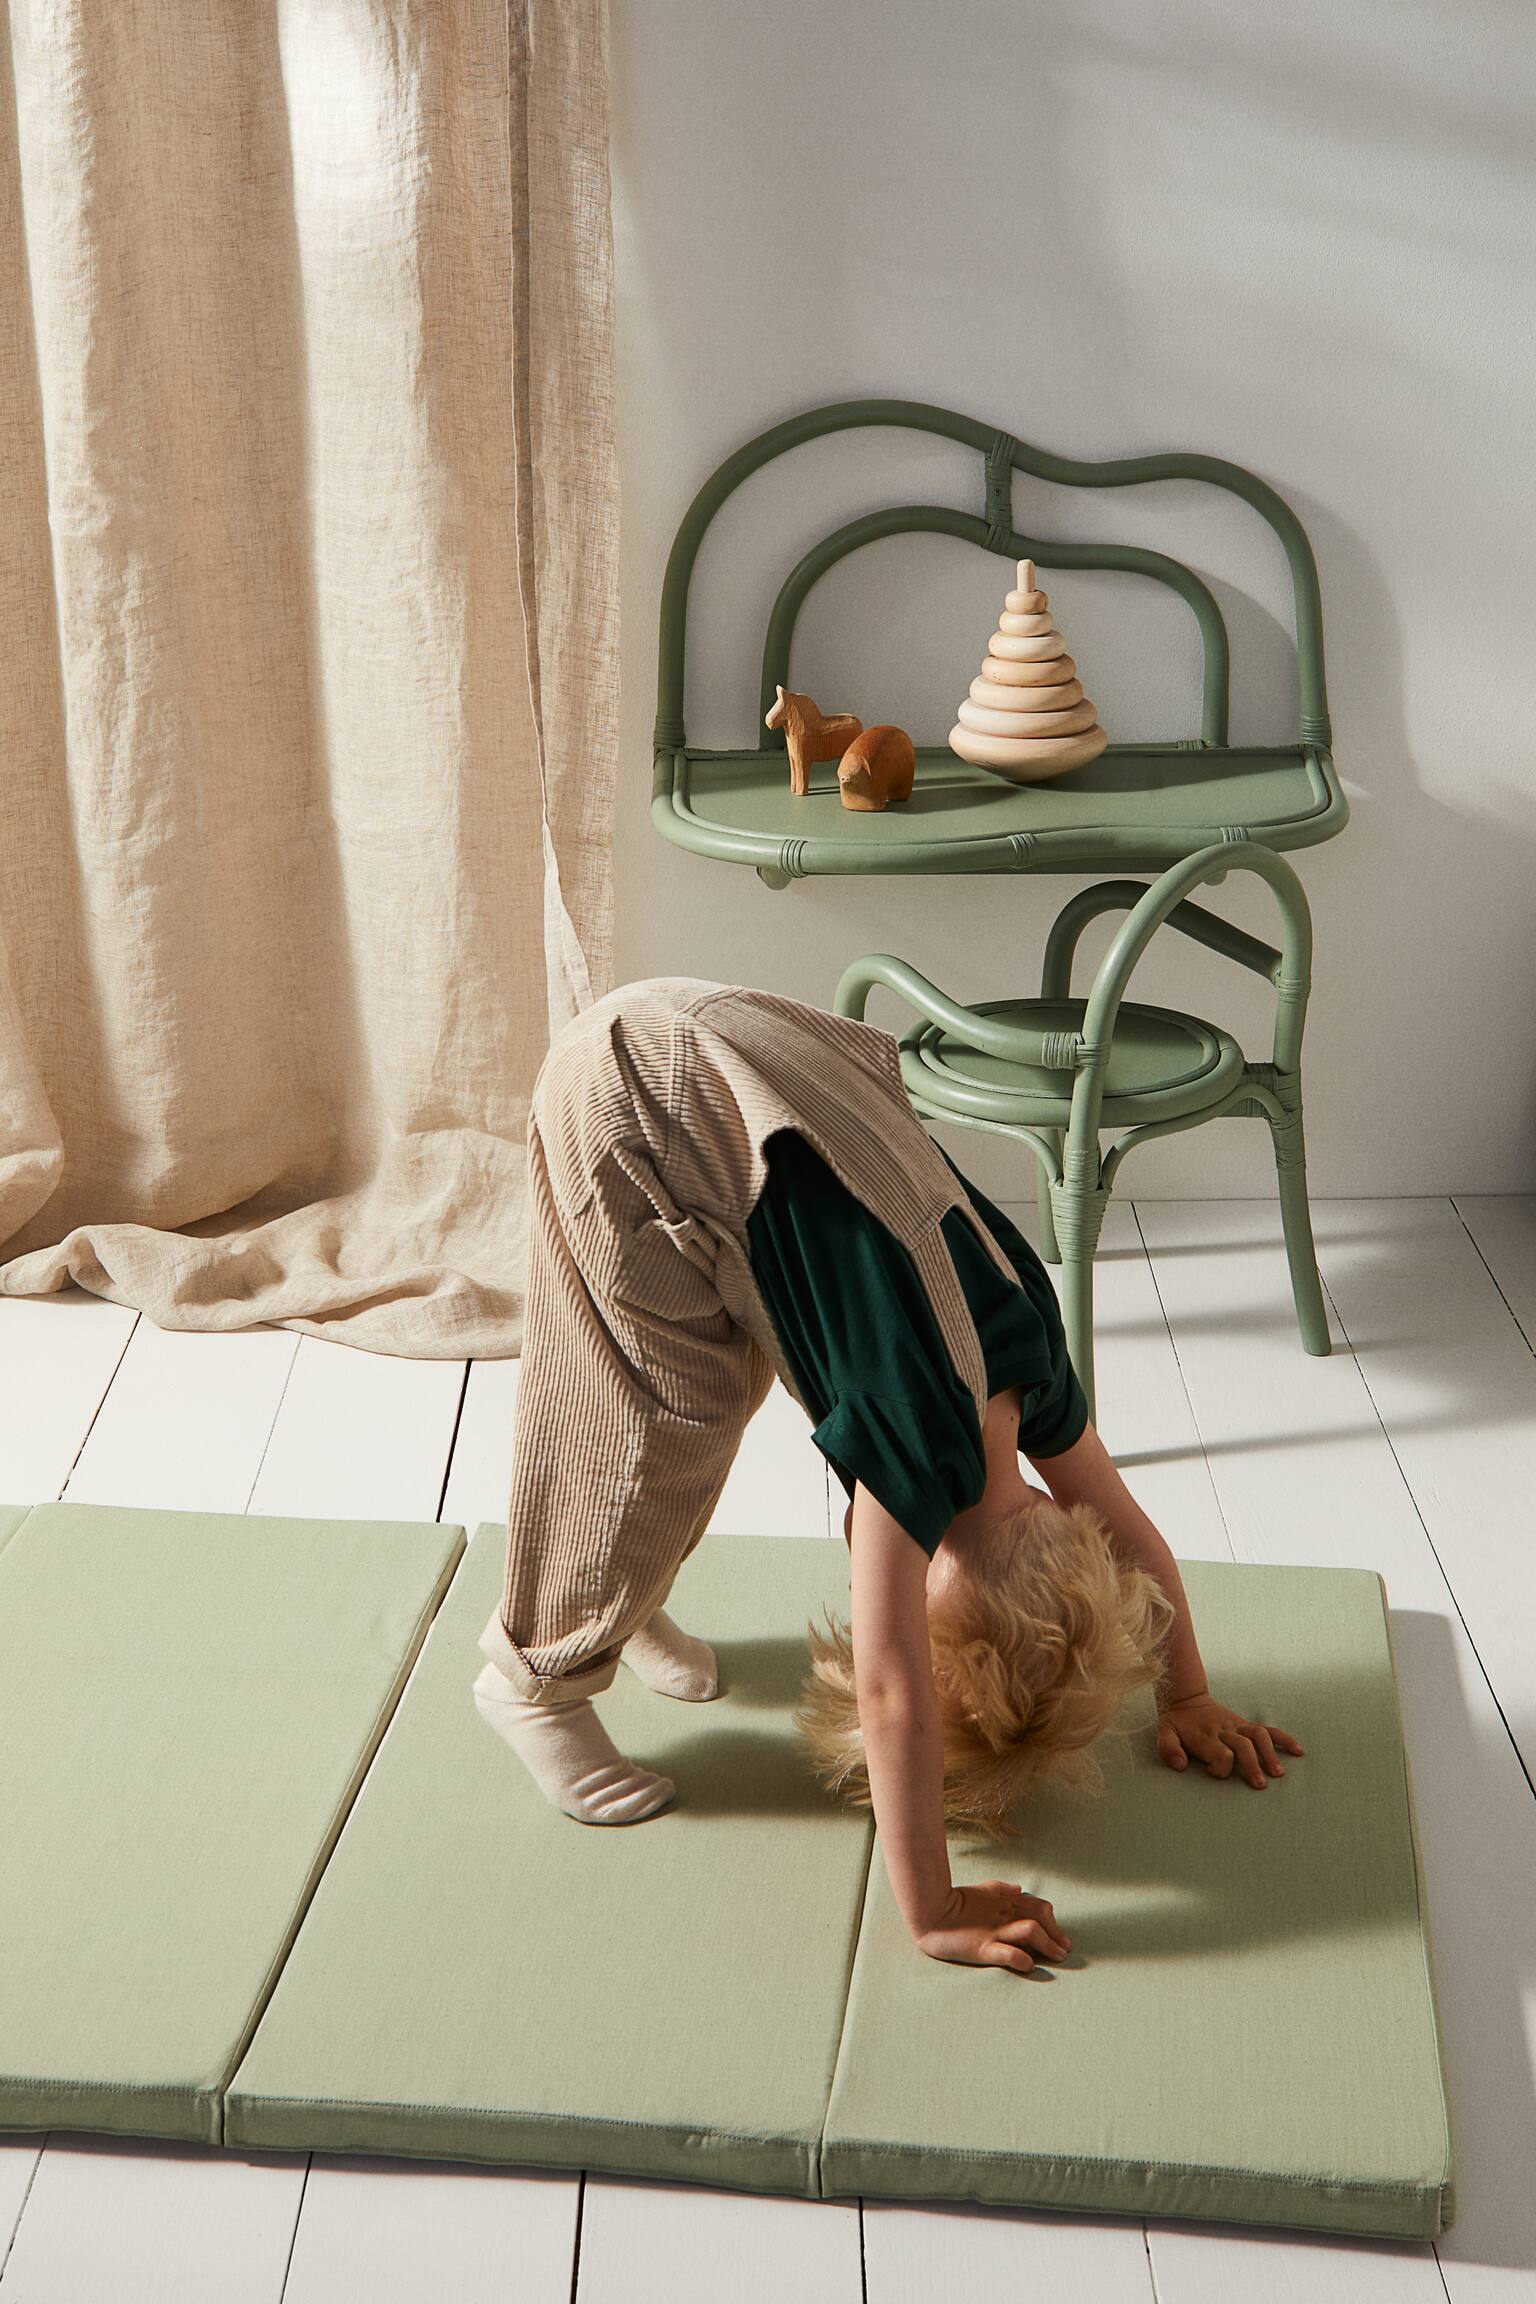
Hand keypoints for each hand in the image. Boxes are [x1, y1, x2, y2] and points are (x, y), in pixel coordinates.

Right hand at [915, 1881, 1070, 1974]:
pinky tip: (1029, 1965)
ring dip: (1048, 1944)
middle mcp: (1003, 1916)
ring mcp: (994, 1932)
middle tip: (1065, 1951)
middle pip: (1040, 1918)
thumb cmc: (954, 1901)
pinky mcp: (982, 1948)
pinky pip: (1007, 1953)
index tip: (1062, 1938)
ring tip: (1057, 1957)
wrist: (929, 1912)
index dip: (1054, 1923)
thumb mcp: (981, 1890)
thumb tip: (1020, 1888)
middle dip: (1057, 1934)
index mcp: (1004, 1903)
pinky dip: (1022, 1959)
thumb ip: (1001, 1889)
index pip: (1039, 1908)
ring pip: (1030, 1931)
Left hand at [1156, 1689, 1303, 1787]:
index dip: (1221, 1766)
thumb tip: (1180, 1765)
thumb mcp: (1164, 1732)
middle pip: (1243, 1746)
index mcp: (1205, 1736)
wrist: (1188, 1700)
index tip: (1217, 1773)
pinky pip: (1268, 1730)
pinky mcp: (1246, 1725)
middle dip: (1252, 1765)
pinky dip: (1283, 1739)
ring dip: (1270, 1753)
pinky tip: (1298, 1750)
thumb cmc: (1177, 1723)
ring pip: (1259, 1736)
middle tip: (1260, 1785)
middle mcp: (1225, 1731)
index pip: (1220, 1753)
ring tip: (1278, 1773)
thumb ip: (1168, 1748)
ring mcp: (1238, 1726)